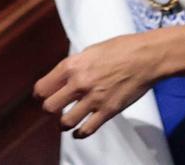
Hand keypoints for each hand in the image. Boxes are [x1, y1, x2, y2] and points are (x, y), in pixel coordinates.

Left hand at [34, 33, 164, 139]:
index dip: (40, 94)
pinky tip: (77, 133)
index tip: (41, 96)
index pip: (42, 87)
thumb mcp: (89, 51)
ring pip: (65, 122)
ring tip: (64, 122)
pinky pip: (87, 129)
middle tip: (54, 108)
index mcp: (71, 65)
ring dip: (63, 124)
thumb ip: (75, 66)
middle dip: (49, 109)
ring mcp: (93, 99)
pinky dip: (79, 134)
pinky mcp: (108, 111)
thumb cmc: (120, 49)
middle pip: (49, 107)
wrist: (145, 58)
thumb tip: (64, 77)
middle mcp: (79, 83)